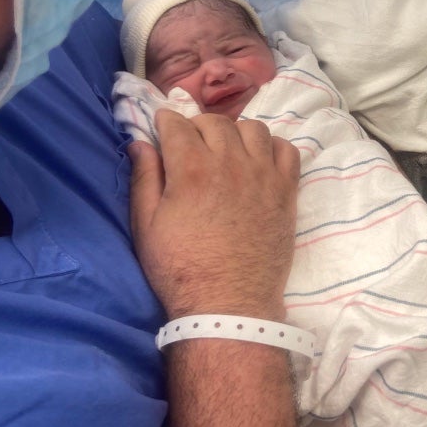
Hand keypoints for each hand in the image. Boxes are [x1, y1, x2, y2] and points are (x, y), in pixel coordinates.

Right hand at [129, 110, 299, 319]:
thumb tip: (140, 143)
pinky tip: (258, 162)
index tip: (163, 127)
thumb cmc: (180, 269)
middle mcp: (230, 164)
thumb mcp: (146, 226)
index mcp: (191, 170)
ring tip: (226, 152)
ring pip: (252, 129)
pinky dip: (272, 147)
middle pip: (215, 122)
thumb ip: (144, 179)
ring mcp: (263, 175)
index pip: (178, 124)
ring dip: (235, 133)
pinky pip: (286, 150)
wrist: (229, 304)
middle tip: (191, 144)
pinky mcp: (286, 191)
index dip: (166, 122)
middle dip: (198, 126)